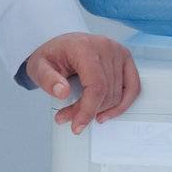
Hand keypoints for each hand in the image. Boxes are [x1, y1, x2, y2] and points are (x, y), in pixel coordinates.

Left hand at [25, 32, 140, 133]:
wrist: (62, 46)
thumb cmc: (52, 55)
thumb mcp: (38, 66)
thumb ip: (47, 80)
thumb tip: (62, 93)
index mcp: (85, 47)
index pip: (96, 85)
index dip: (88, 110)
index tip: (77, 125)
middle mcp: (106, 47)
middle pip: (105, 92)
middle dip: (88, 111)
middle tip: (68, 117)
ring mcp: (118, 52)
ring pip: (117, 94)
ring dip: (100, 110)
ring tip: (79, 112)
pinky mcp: (126, 59)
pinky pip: (133, 87)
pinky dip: (122, 104)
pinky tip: (107, 113)